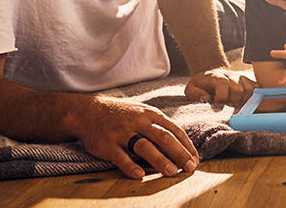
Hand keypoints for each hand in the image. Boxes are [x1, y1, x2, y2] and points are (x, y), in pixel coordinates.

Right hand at [74, 96, 198, 179]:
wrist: (90, 111)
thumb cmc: (122, 115)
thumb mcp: (143, 113)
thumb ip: (159, 126)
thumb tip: (180, 144)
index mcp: (151, 114)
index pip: (174, 130)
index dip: (186, 145)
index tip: (195, 159)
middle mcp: (139, 121)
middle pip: (163, 137)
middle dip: (179, 153)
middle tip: (190, 167)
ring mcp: (123, 133)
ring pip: (144, 146)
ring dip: (160, 160)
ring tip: (172, 172)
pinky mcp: (108, 144)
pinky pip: (120, 156)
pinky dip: (130, 166)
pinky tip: (140, 175)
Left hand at [184, 67, 254, 106]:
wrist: (210, 74)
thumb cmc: (201, 85)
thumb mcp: (190, 89)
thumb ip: (195, 94)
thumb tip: (207, 98)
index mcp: (216, 77)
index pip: (223, 85)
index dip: (220, 98)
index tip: (215, 102)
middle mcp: (231, 76)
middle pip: (238, 91)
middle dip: (231, 101)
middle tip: (225, 103)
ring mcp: (240, 77)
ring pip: (248, 90)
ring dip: (241, 100)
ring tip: (232, 102)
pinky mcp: (247, 81)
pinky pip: (256, 87)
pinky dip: (252, 95)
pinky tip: (243, 100)